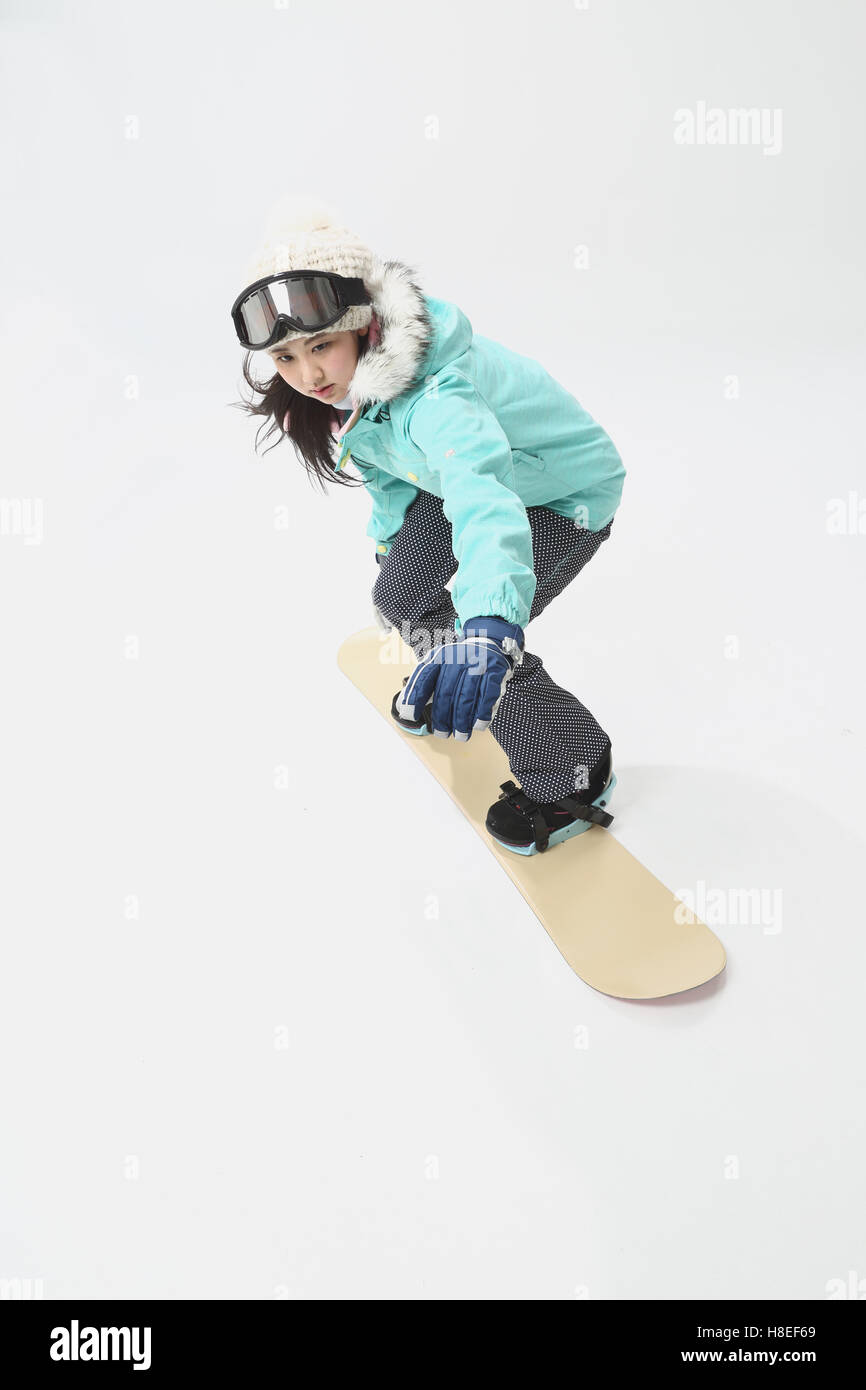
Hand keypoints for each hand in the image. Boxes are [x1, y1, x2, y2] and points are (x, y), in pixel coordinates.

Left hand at [394, 615, 523, 739]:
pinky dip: (482, 714)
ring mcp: (477, 664)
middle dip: (442, 717)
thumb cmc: (458, 662)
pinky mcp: (495, 672)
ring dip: (462, 721)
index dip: (414, 697)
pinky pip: (487, 696)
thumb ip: (421, 684)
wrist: (487, 643)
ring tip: (460, 735)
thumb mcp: (437, 665)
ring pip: (466, 697)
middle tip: (441, 733)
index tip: (409, 715)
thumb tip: (403, 707)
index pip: (423, 677)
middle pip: (446, 692)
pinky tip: (477, 725)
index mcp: (439, 656)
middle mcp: (457, 658)